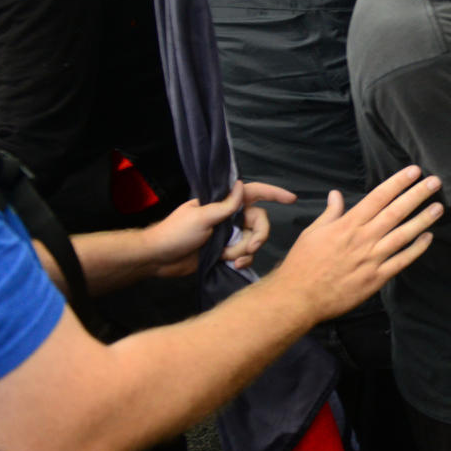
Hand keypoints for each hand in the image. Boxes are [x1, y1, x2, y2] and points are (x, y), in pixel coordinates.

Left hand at [141, 181, 296, 276]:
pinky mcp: (225, 251)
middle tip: (250, 247)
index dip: (274, 194)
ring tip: (232, 259)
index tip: (292, 199)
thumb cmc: (175, 233)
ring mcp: (228, 234)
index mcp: (222, 203)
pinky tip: (234, 265)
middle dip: (258, 235)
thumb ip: (225, 205)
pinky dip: (242, 260)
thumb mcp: (201, 217)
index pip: (253, 193)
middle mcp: (229, 216)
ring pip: (252, 239)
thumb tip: (241, 185)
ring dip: (245, 250)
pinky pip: (244, 254)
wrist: (158, 259)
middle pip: (259, 221)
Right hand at [269, 166, 443, 320]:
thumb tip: (336, 194)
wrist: (298, 298)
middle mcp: (363, 238)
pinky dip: (416, 249)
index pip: (378, 197)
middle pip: (395, 212)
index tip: (414, 171)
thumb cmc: (302, 264)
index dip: (398, 183)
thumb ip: (330, 213)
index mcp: (348, 225)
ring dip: (422, 220)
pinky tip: (428, 238)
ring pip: (403, 235)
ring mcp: (371, 259)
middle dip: (417, 195)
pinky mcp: (376, 278)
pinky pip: (401, 261)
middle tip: (436, 182)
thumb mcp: (312, 232)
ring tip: (439, 207)